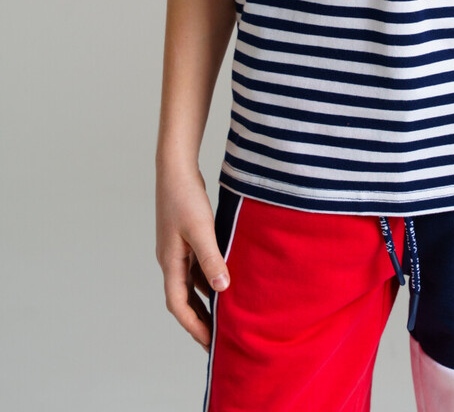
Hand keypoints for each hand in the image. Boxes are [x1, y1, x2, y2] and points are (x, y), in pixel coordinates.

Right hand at [155, 167, 229, 350]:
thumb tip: (222, 289)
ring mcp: (177, 250)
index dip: (194, 326)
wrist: (175, 169)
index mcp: (170, 262)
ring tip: (224, 316)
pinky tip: (224, 281)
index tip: (210, 344)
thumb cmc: (185, 197)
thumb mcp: (201, 229)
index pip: (179, 305)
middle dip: (199, 320)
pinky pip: (196, 268)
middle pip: (183, 299)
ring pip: (190, 284)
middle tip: (218, 340)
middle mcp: (170, 261)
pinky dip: (208, 279)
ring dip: (204, 301)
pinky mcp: (185, 239)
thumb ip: (211, 258)